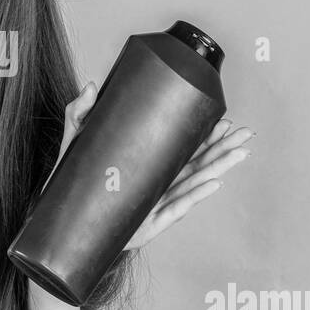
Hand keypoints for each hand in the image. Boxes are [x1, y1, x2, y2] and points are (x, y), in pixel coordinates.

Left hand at [57, 81, 252, 251]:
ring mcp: (154, 204)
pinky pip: (175, 210)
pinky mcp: (146, 224)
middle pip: (196, 165)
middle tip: (245, 134)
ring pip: (192, 184)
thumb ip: (79, 113)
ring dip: (218, 168)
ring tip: (239, 154)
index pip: (182, 150)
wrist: (64, 221)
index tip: (225, 122)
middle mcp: (156, 185)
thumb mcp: (74, 143)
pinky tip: (214, 184)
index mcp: (147, 168)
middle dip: (222, 149)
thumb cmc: (75, 184)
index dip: (205, 137)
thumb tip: (90, 85)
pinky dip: (195, 197)